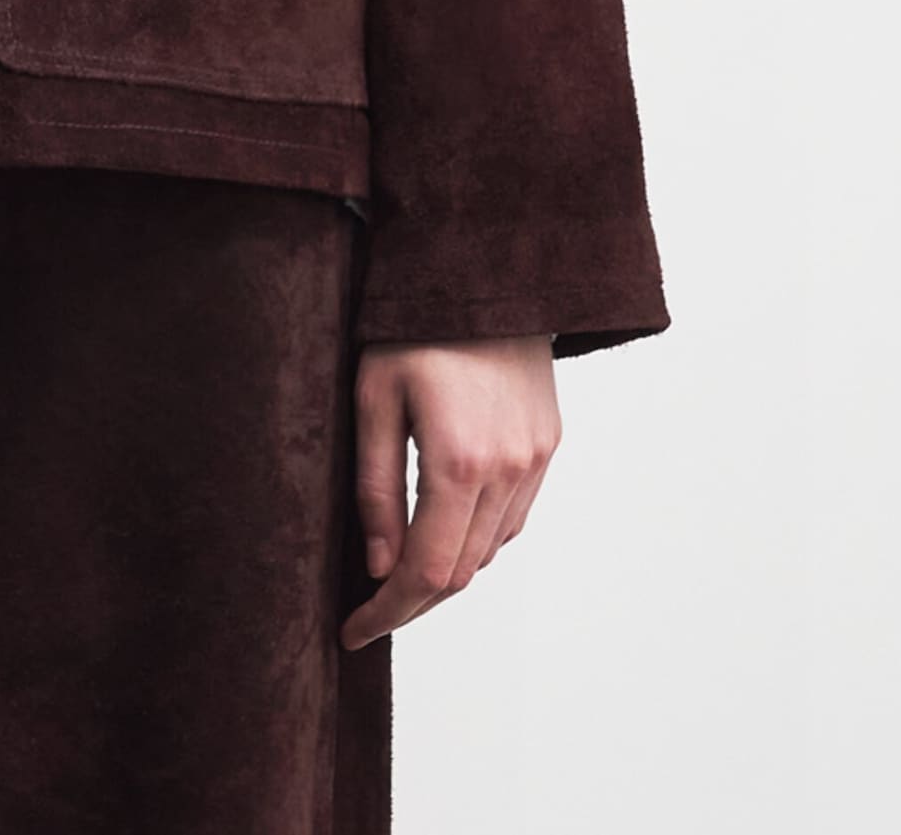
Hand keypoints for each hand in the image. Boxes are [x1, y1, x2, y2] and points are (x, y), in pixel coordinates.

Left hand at [340, 335, 559, 650]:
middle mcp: (508, 470)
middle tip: (367, 611)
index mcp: (458, 460)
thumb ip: (374, 487)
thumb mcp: (372, 397)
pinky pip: (513, 519)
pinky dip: (478, 540)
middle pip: (462, 572)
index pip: (427, 572)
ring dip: (447, 573)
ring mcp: (534, 460)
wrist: (484, 269)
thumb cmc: (412, 325)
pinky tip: (444, 531)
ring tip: (398, 575)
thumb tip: (379, 566)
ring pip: (491, 551)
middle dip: (412, 602)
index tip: (353, 631)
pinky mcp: (547, 445)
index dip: (389, 611)